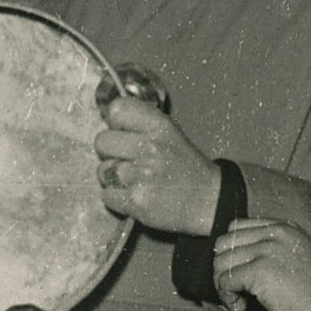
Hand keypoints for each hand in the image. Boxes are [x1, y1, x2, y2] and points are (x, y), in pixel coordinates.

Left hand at [93, 97, 219, 234]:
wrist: (209, 201)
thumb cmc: (186, 167)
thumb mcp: (171, 134)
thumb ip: (141, 123)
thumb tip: (108, 118)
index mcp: (159, 126)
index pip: (117, 109)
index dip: (115, 122)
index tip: (121, 130)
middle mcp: (149, 147)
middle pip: (102, 141)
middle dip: (110, 152)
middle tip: (126, 160)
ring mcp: (141, 175)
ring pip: (102, 170)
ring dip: (113, 177)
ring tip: (133, 180)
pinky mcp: (136, 201)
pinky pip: (107, 195)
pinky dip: (116, 198)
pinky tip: (134, 196)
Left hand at [213, 218, 310, 310]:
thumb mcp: (296, 260)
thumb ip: (271, 251)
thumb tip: (236, 260)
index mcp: (284, 228)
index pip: (237, 228)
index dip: (231, 252)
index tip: (238, 274)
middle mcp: (274, 234)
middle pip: (225, 243)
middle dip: (223, 268)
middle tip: (235, 291)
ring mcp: (267, 250)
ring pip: (221, 262)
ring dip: (223, 286)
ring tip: (239, 302)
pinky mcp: (261, 270)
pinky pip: (226, 280)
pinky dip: (227, 297)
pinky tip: (241, 308)